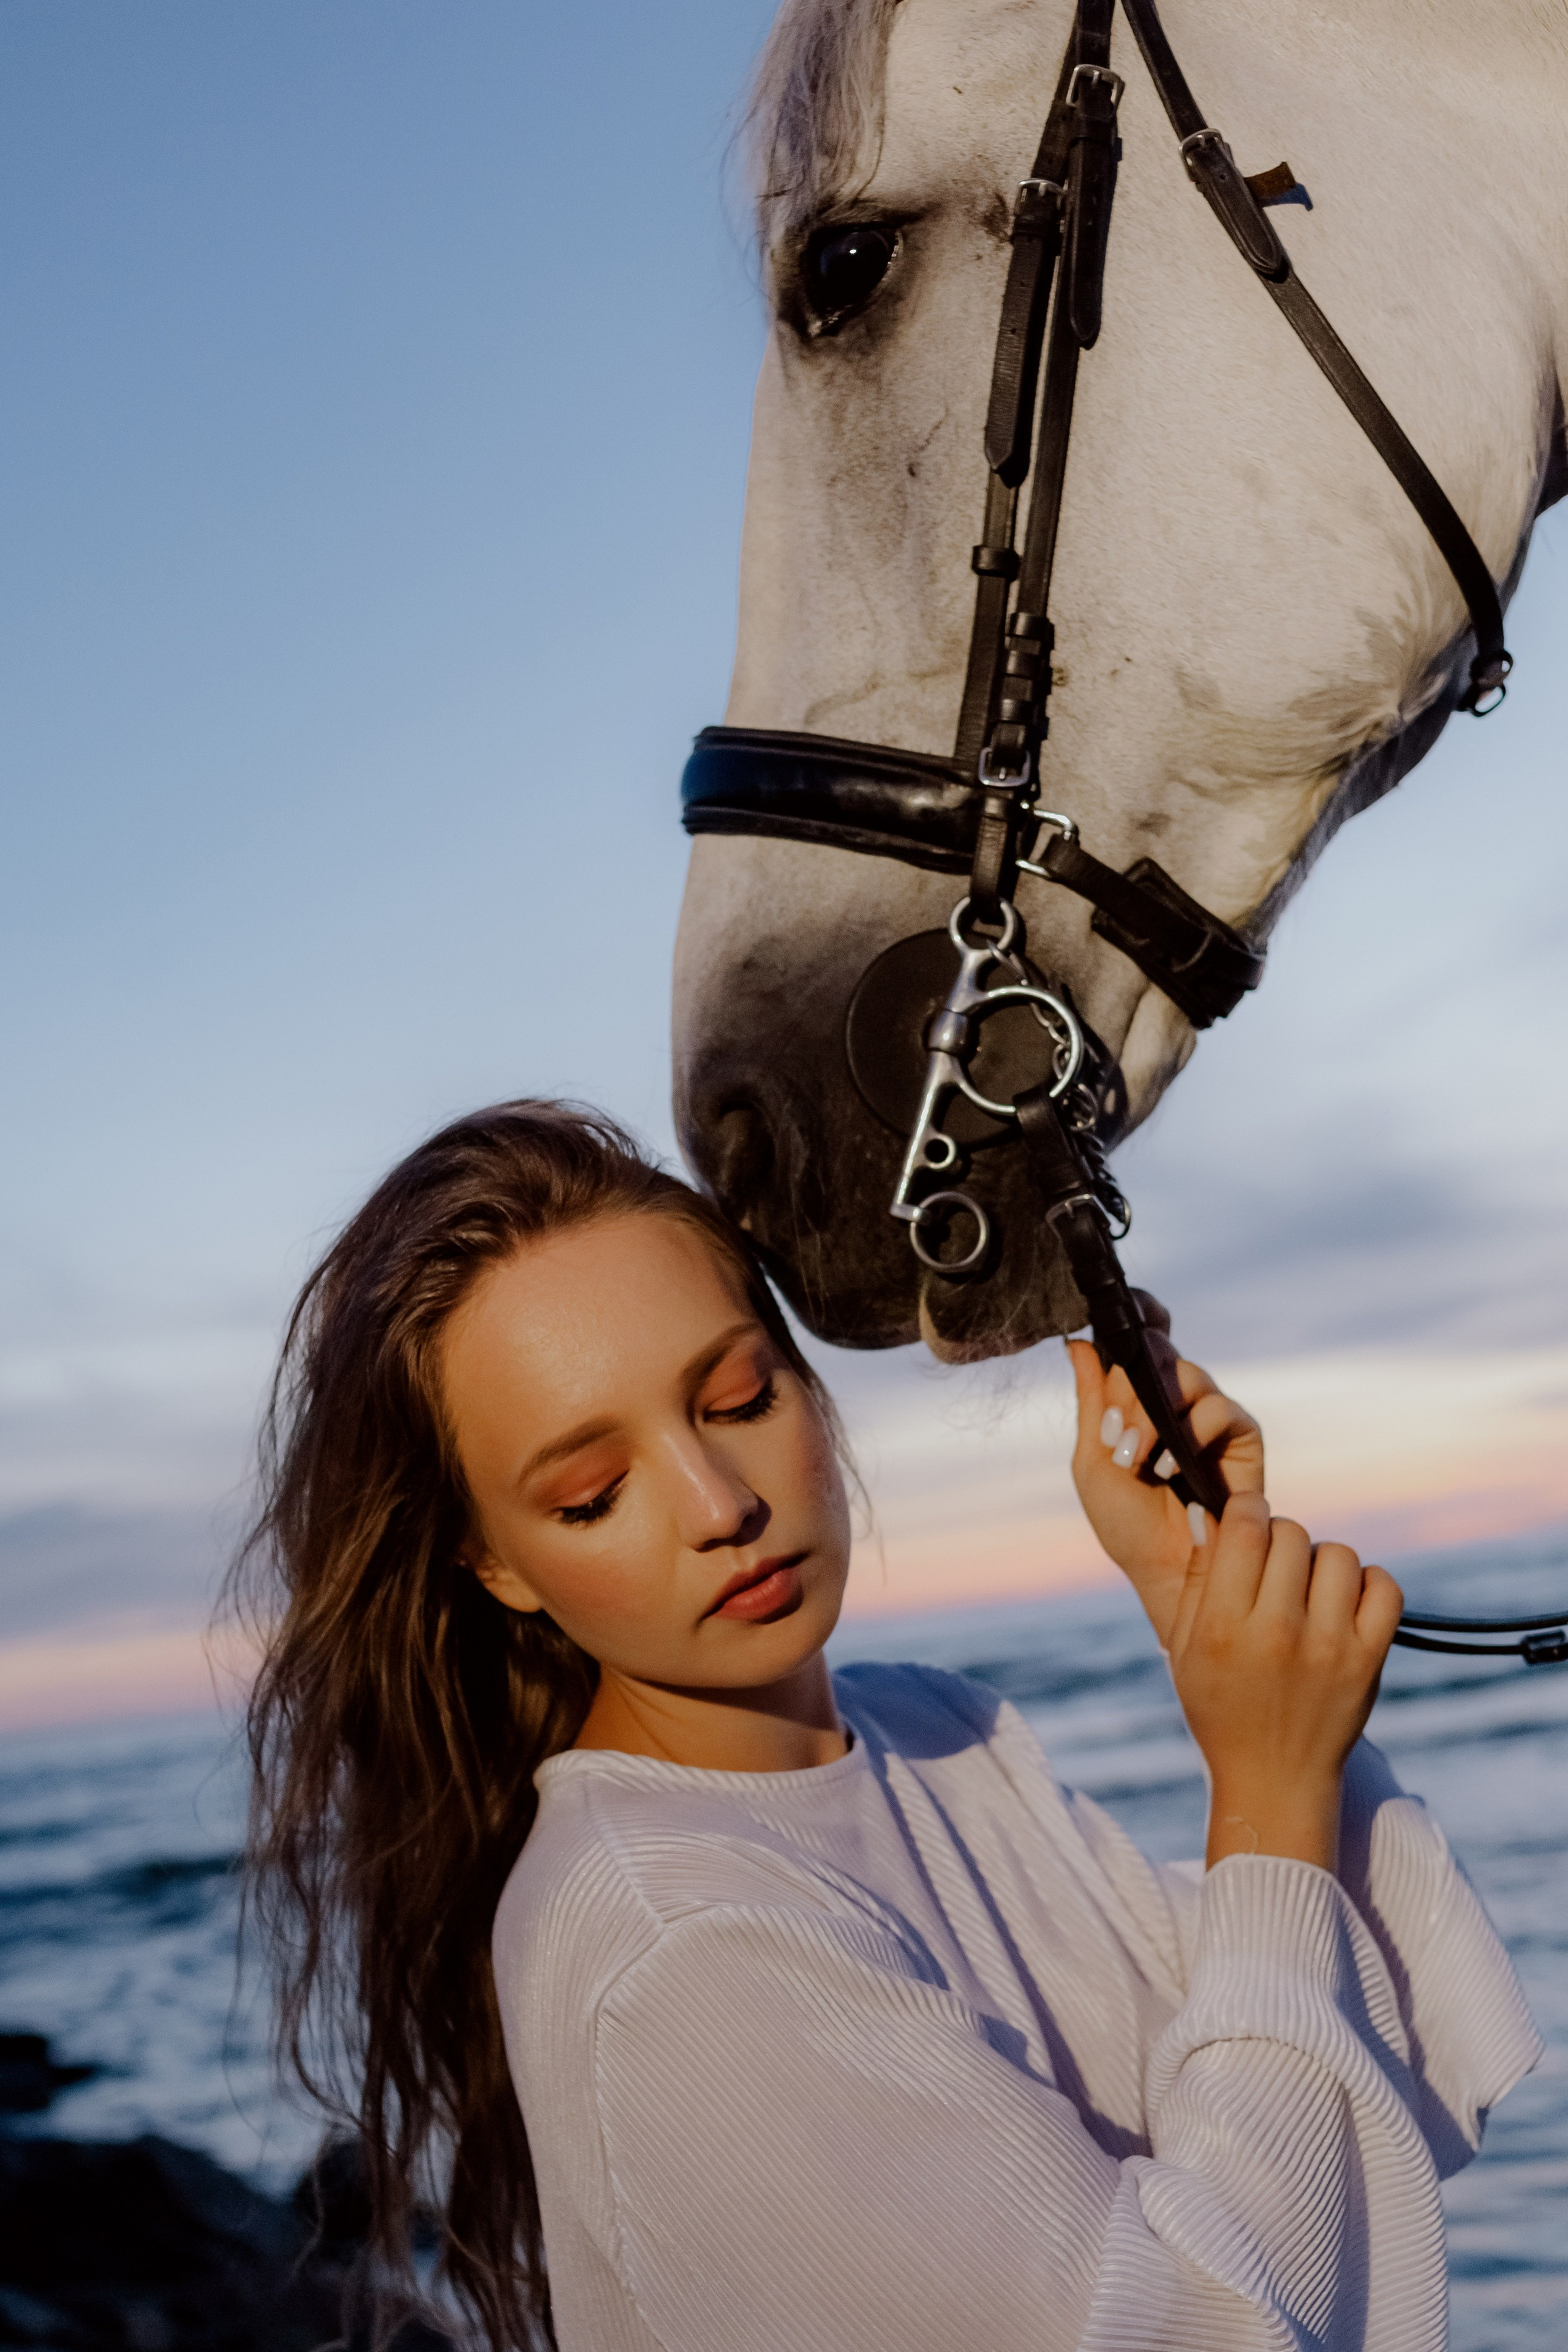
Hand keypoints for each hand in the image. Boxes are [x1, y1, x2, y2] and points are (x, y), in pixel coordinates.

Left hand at [1068, 1308, 1262, 1647]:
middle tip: (1118, 1432)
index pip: (1136, 1349)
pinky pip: (1222, 1408)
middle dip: (1131, 1389)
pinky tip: (1174, 1462)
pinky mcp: (1242, 1438)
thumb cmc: (1128, 1525)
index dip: (1128, 1331)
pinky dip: (1194, 1428)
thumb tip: (1075, 1343)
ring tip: (1140, 1454)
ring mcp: (1210, 1417)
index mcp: (1140, 1404)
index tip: (1111, 1327)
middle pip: (1159, 1354)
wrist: (1166, 1571)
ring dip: (1156, 1411)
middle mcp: (1176, 1403)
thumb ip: (1093, 1402)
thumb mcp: (1094, 1460)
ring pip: (1188, 1374)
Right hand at [1168, 1496, 1403, 1870]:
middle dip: (1280, 1537)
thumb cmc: (1220, 1706)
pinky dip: (1367, 1583)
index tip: (1247, 1520)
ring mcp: (1329, 1647)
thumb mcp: (1184, 1646)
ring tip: (1308, 1588)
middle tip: (1274, 1564)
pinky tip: (1344, 1601)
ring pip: (1338, 1555)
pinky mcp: (1368, 1661)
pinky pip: (1383, 1586)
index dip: (1247, 1510)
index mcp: (1223, 1626)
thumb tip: (1216, 1513)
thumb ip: (1197, 1578)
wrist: (1274, 1778)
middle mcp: (1277, 1632)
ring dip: (1321, 1561)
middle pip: (1291, 1534)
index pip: (1245, 1527)